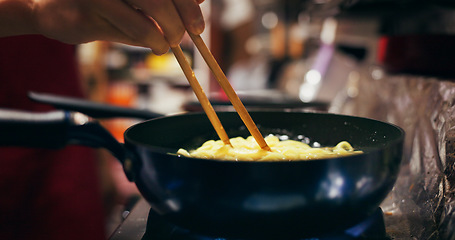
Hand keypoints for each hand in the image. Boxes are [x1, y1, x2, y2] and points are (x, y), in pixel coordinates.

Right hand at [0, 0, 204, 53]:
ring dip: (163, 39)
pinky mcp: (89, 13)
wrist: (49, 5)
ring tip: (166, 45)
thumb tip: (200, 0)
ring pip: (146, 18)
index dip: (188, 5)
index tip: (198, 26)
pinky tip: (154, 44)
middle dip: (180, 23)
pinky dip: (149, 41)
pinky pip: (129, 32)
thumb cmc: (101, 1)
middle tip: (185, 37)